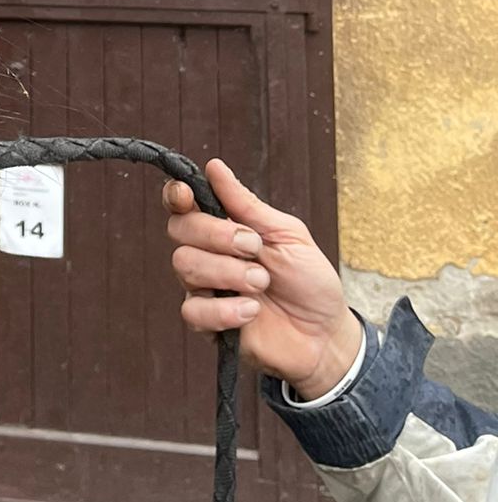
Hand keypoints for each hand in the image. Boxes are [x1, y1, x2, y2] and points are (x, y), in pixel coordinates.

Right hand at [163, 159, 361, 399]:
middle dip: (216, 235)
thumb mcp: (287, 235)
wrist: (325, 334)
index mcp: (224, 228)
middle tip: (254, 248)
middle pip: (179, 230)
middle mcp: (208, 255)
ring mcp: (205, 288)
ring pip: (185, 266)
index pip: (183, 206)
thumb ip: (248, 205)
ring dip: (228, 272)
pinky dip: (225, 309)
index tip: (187, 195)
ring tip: (262, 283)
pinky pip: (193, 310)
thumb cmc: (309, 281)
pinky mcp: (208, 324)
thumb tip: (214, 166)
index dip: (176, 196)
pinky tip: (252, 311)